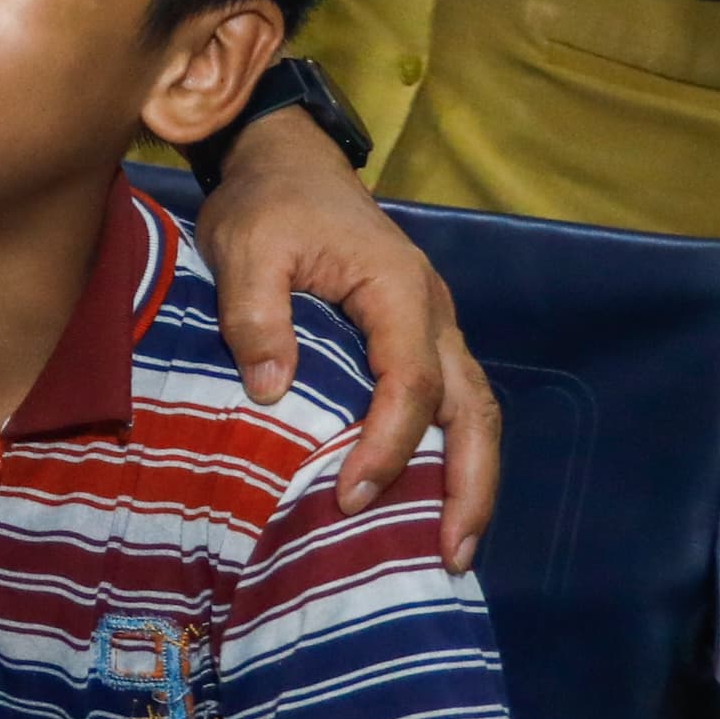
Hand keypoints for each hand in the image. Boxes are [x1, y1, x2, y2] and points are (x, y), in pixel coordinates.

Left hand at [197, 112, 502, 569]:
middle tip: (450, 557)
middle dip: (469, 485)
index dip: (387, 446)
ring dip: (470, 479)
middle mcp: (432, 312)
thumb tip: (272, 392)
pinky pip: (449, 404)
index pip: (409, 383)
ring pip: (473, 411)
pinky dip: (448, 456)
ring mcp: (432, 326)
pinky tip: (427, 504)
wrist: (285, 161)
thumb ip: (256, 315)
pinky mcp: (416, 338)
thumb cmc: (267, 203)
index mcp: (398, 289)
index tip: (349, 497)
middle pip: (473, 409)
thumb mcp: (246, 246)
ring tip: (452, 549)